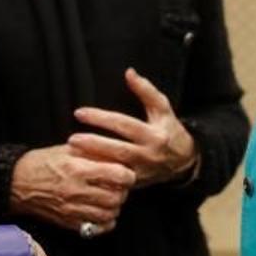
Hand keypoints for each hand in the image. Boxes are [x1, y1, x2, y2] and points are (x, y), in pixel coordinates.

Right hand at [9, 144, 135, 232]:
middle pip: (116, 197)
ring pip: (109, 214)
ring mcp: (72, 209)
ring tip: (111, 198)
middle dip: (123, 192)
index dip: (127, 174)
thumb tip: (116, 154)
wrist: (16, 183)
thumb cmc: (42, 162)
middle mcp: (77, 191)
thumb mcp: (67, 149)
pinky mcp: (68, 222)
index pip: (117, 175)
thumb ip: (92, 152)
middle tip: (119, 186)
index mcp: (78, 169)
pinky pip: (96, 228)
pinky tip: (101, 213)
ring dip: (115, 207)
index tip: (126, 172)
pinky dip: (104, 222)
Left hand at [70, 68, 198, 187]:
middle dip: (93, 144)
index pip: (124, 124)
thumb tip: (129, 72)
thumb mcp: (163, 108)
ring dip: (92, 162)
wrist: (183, 162)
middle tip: (71, 139)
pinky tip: (82, 168)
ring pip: (114, 168)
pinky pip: (114, 181)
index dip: (101, 118)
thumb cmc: (169, 130)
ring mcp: (141, 172)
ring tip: (71, 154)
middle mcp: (147, 154)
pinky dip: (98, 175)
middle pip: (117, 149)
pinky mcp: (134, 184)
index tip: (79, 113)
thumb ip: (146, 90)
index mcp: (154, 135)